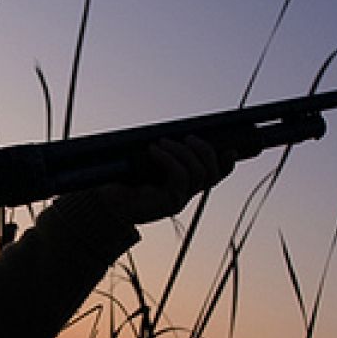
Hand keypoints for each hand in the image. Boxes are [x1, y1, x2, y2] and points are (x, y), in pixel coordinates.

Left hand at [91, 136, 234, 225]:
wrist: (104, 201)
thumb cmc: (122, 179)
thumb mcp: (144, 161)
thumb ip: (163, 151)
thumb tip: (172, 132)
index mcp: (183, 183)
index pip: (215, 175)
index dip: (227, 163)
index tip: (232, 149)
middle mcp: (185, 194)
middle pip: (212, 173)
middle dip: (205, 151)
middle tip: (188, 137)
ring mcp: (178, 200)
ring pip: (198, 174)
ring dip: (183, 152)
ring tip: (162, 142)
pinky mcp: (168, 204)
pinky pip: (179, 178)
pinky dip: (169, 159)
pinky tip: (154, 151)